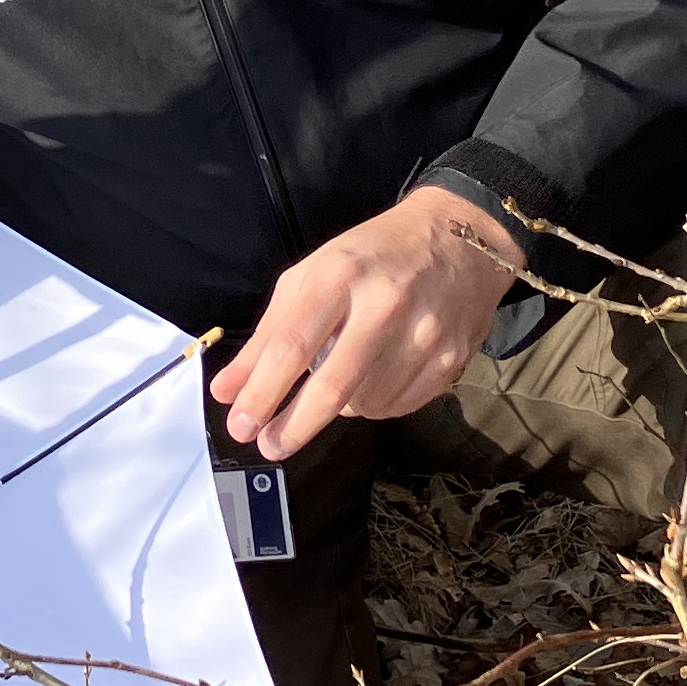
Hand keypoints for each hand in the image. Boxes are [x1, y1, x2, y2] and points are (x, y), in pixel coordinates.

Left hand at [211, 187, 523, 462]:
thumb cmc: (371, 257)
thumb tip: (226, 392)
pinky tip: (373, 378)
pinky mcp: (451, 358)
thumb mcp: (312, 277)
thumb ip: (268, 335)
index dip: (262, 393)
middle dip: (293, 426)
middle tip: (269, 446)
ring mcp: (424, 333)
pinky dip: (373, 404)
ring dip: (339, 407)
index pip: (292, 346)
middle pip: (332, 386)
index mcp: (341, 274)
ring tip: (339, 378)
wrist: (460, 239)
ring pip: (364, 404)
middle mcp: (385, 303)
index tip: (240, 425)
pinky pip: (397, 406)